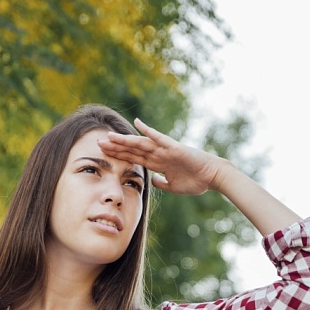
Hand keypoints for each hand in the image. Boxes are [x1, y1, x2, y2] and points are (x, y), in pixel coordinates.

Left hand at [98, 118, 236, 195]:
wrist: (212, 177)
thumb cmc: (196, 181)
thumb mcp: (173, 186)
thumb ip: (161, 182)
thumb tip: (152, 181)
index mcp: (157, 163)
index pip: (133, 157)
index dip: (118, 155)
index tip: (103, 153)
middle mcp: (158, 153)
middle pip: (132, 149)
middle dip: (115, 146)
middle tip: (97, 142)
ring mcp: (165, 149)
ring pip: (140, 143)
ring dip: (125, 140)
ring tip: (109, 137)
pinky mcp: (174, 147)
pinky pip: (159, 137)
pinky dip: (148, 130)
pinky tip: (138, 123)